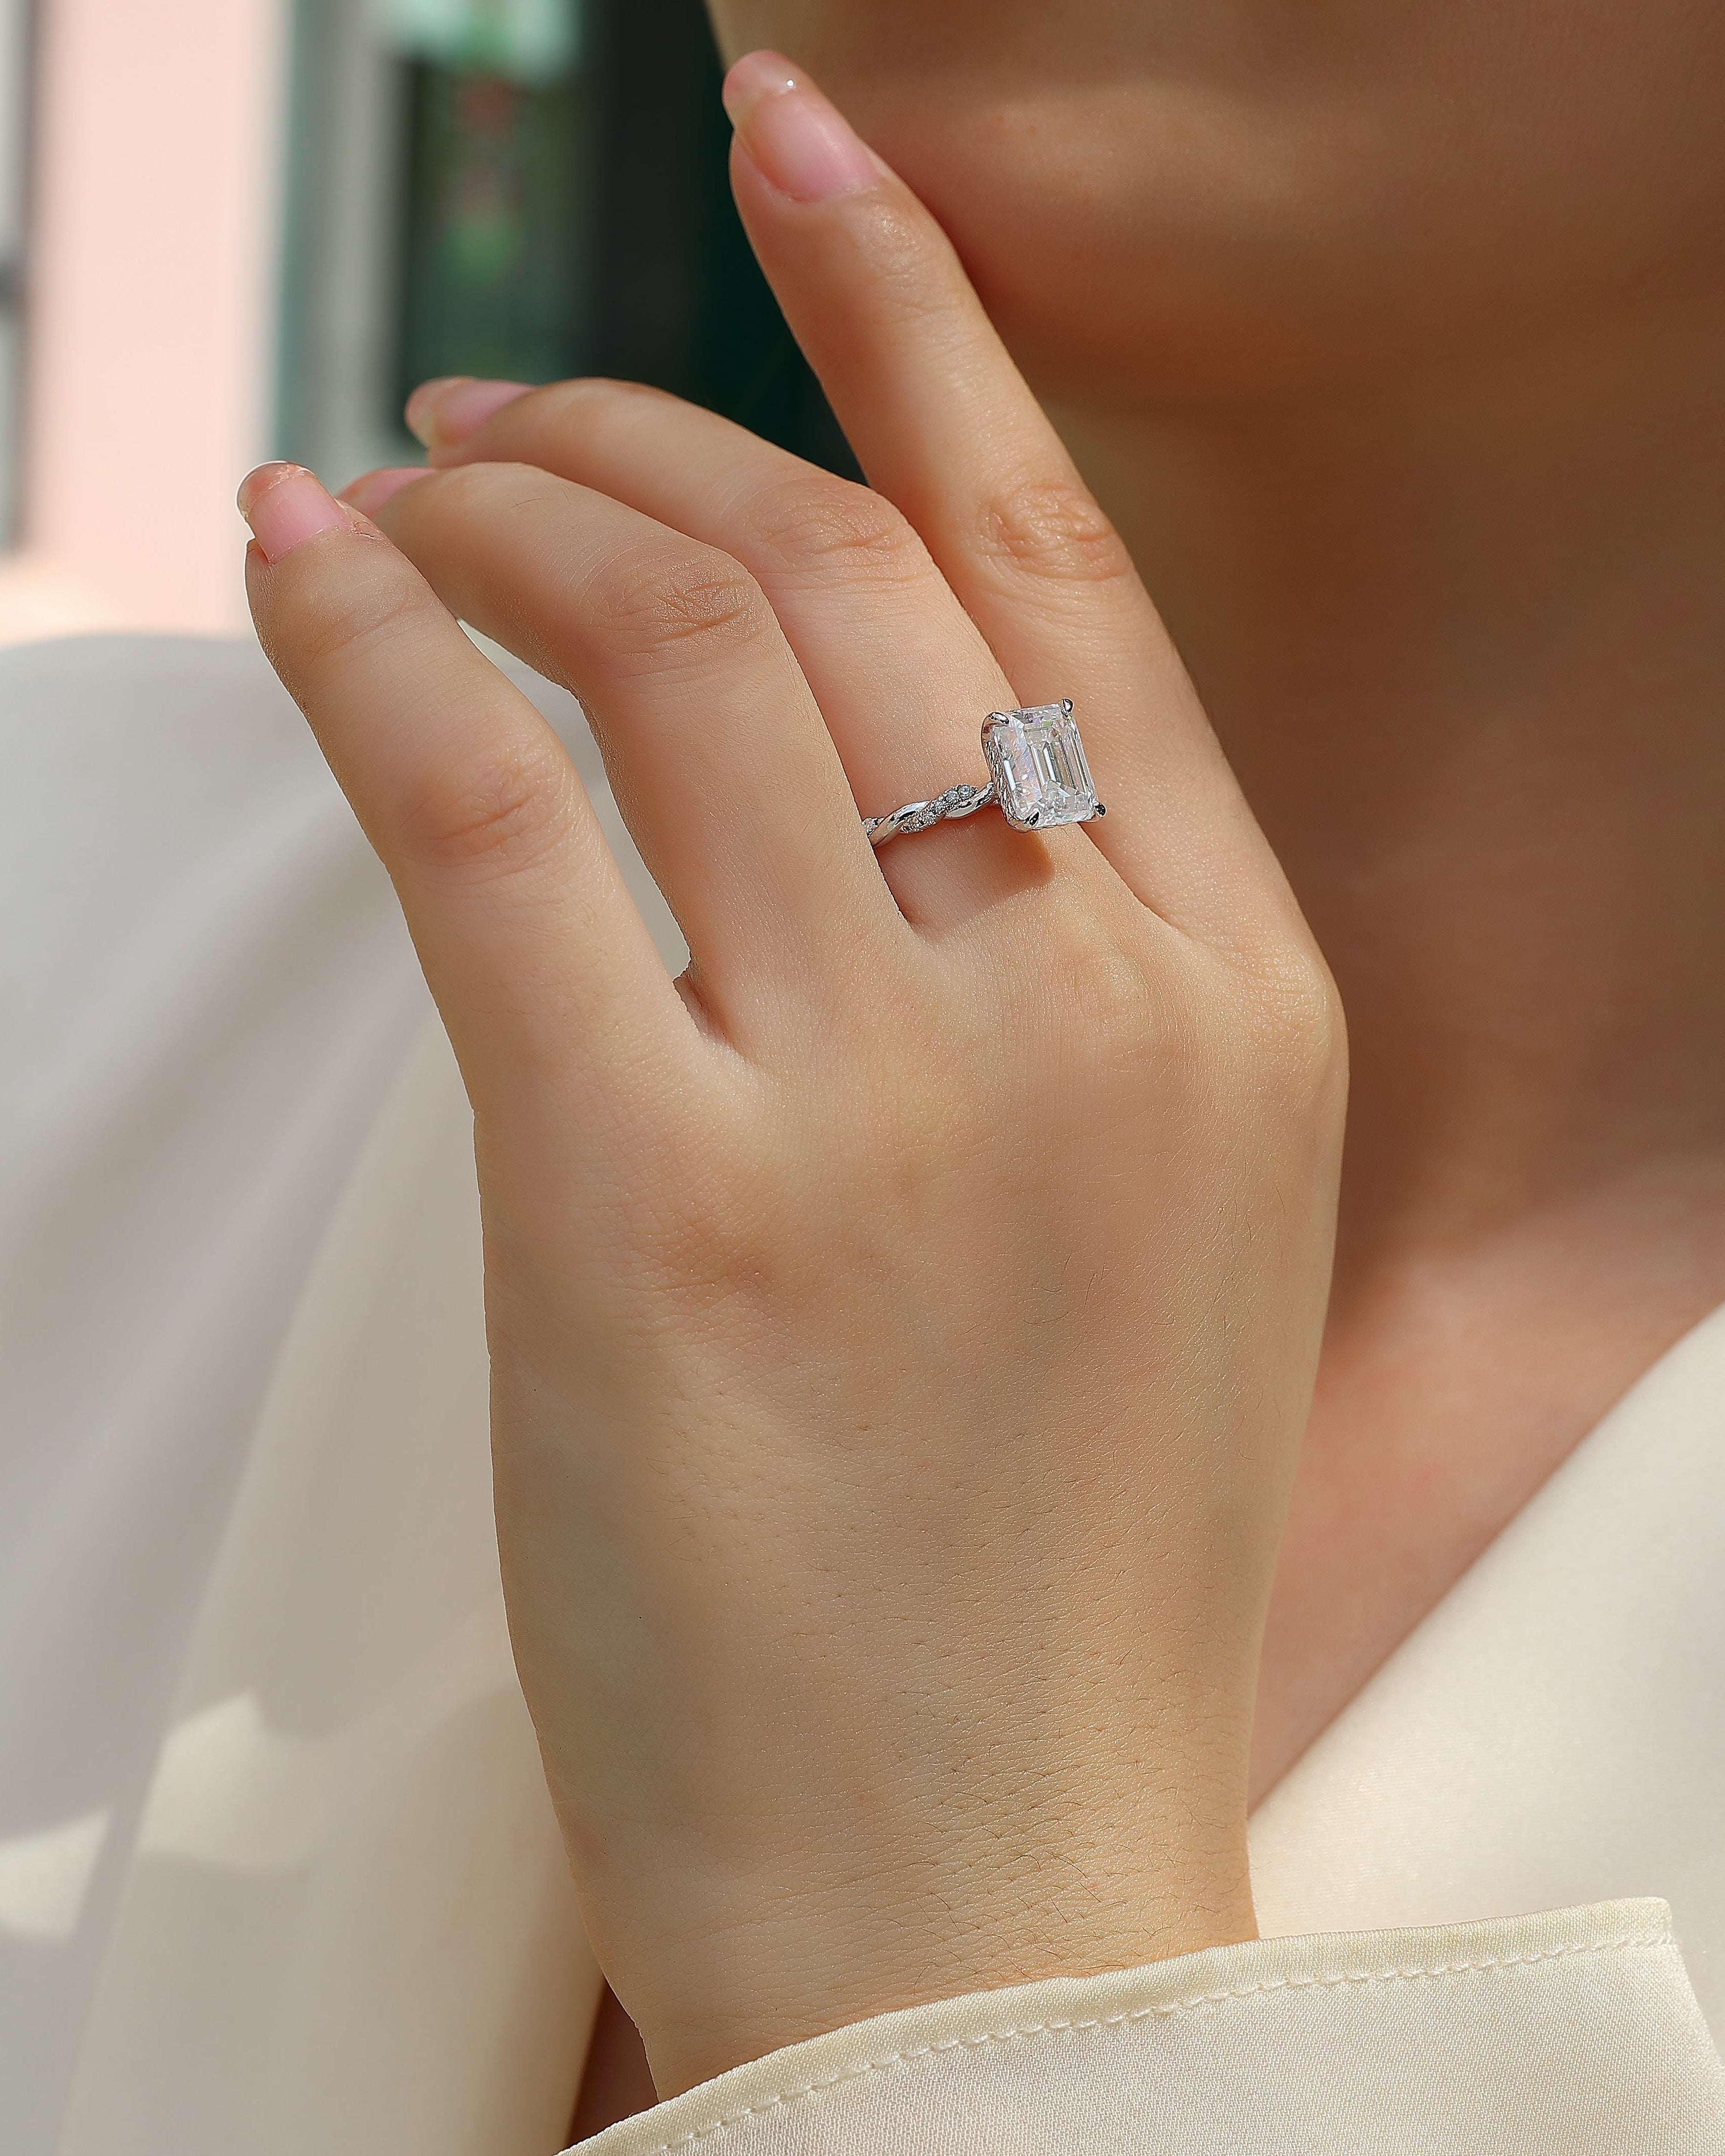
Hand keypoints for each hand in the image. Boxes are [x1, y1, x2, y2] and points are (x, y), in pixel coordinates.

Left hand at [240, 52, 1342, 2098]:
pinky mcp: (656, 1208)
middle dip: (645, 436)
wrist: (995, 1880)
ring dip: (507, 518)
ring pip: (663, 645)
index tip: (806, 149)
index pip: (1059, 562)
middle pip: (834, 568)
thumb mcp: (1151, 1214)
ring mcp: (884, 1101)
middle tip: (501, 426)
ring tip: (398, 490)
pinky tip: (307, 571)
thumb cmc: (1059, 1565)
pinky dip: (378, 655)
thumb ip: (1044, 964)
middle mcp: (1086, 1002)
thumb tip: (834, 744)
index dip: (920, 318)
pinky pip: (487, 812)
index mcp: (1234, 990)